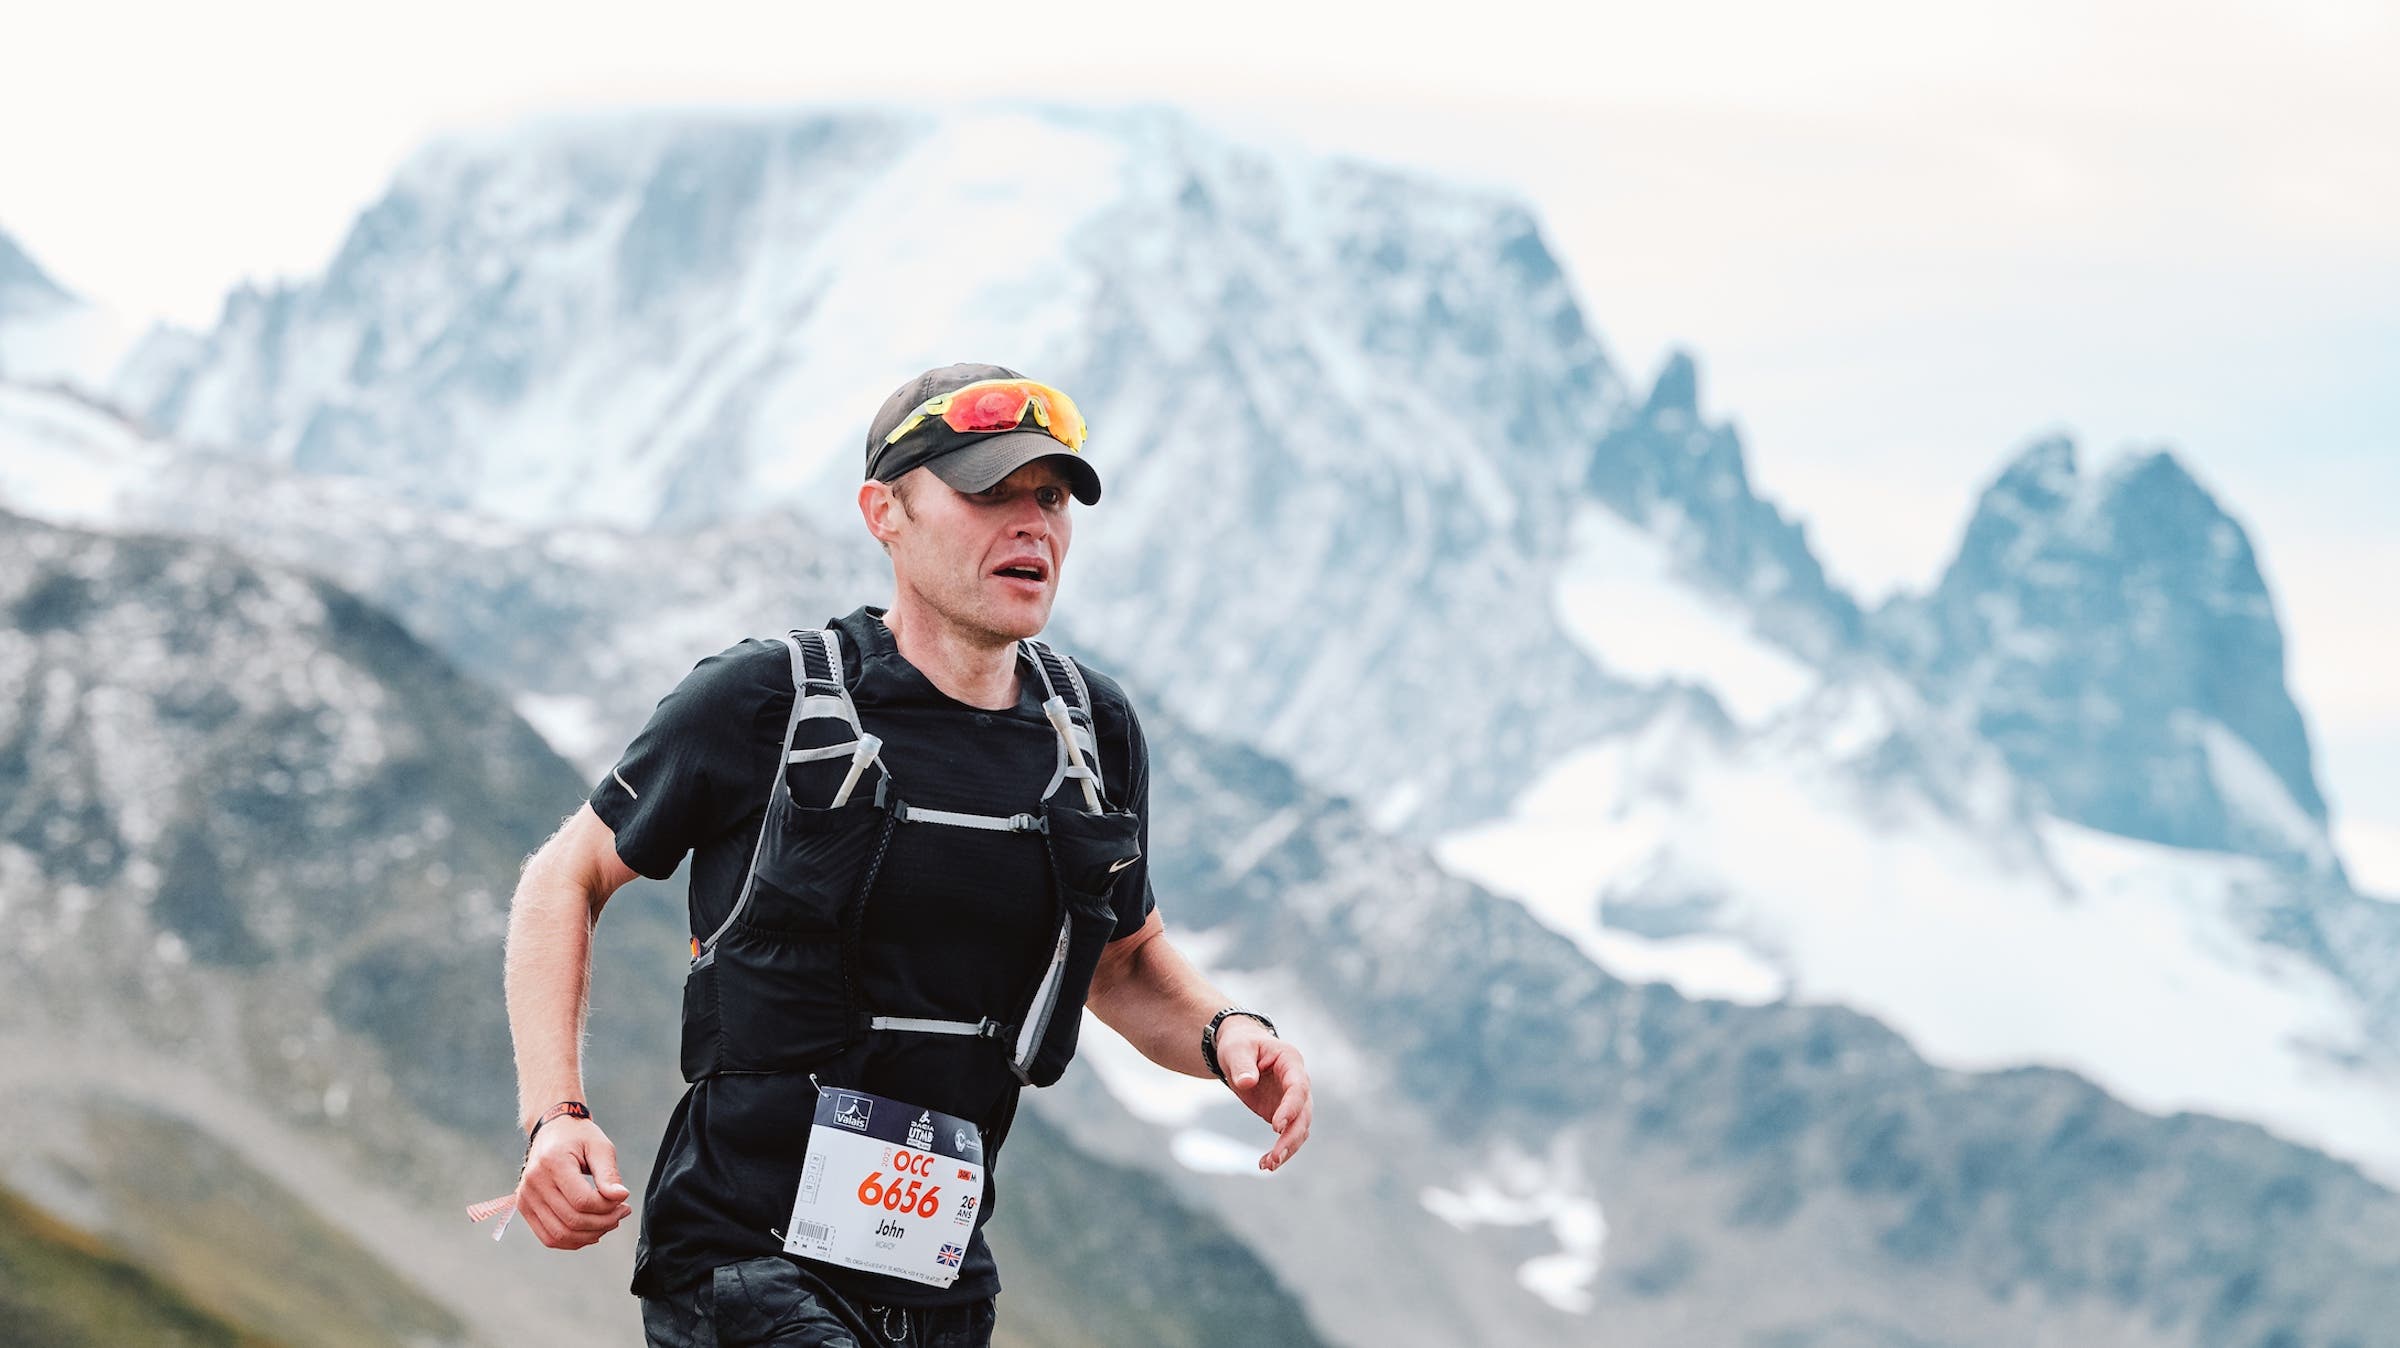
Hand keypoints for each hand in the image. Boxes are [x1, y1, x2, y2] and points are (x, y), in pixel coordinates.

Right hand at [515, 1117, 632, 1248]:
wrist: (552, 1130)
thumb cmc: (579, 1136)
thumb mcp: (600, 1147)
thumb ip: (609, 1174)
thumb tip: (621, 1197)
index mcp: (552, 1162)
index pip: (582, 1201)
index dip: (607, 1207)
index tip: (623, 1200)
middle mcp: (534, 1181)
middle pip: (571, 1220)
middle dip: (603, 1222)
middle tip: (621, 1213)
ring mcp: (525, 1197)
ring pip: (559, 1234)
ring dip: (589, 1235)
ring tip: (608, 1222)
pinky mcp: (524, 1207)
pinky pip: (548, 1237)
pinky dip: (572, 1241)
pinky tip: (591, 1231)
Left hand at [1214, 1020, 1312, 1171]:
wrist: (1240, 1050)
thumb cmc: (1239, 1045)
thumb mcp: (1235, 1049)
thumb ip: (1241, 1064)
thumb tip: (1246, 1083)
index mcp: (1291, 1062)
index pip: (1298, 1088)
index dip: (1290, 1108)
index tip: (1275, 1127)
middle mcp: (1298, 1083)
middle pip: (1304, 1114)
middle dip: (1291, 1138)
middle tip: (1274, 1158)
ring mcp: (1293, 1100)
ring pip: (1300, 1129)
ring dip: (1288, 1149)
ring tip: (1267, 1165)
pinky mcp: (1284, 1114)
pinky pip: (1288, 1135)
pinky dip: (1280, 1150)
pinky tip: (1265, 1163)